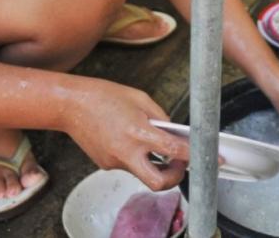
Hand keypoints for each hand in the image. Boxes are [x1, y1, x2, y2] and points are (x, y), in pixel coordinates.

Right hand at [61, 77, 189, 189]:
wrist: (70, 105)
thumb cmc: (103, 96)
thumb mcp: (140, 98)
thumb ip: (161, 117)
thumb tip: (174, 132)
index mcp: (138, 132)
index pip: (174, 150)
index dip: (194, 155)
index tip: (208, 157)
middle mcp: (126, 152)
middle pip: (158, 182)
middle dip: (175, 178)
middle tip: (180, 165)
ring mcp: (114, 162)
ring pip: (142, 172)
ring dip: (153, 164)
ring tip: (152, 144)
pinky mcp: (105, 164)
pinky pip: (128, 165)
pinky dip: (135, 156)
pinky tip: (128, 139)